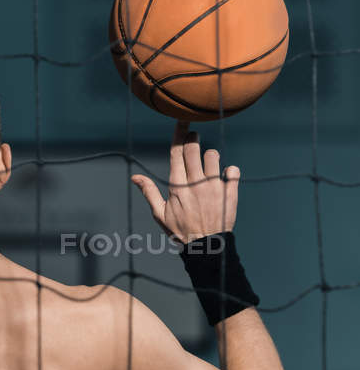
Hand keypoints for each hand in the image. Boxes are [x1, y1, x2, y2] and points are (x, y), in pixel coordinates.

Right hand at [131, 122, 239, 243]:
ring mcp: (214, 187)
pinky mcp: (230, 192)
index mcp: (177, 186)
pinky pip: (233, 171)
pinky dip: (231, 171)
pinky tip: (227, 176)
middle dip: (193, 138)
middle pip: (193, 148)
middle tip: (194, 137)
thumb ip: (149, 192)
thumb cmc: (181, 231)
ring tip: (209, 164)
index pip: (176, 152)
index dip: (179, 133)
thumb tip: (135, 177)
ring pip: (213, 156)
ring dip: (210, 156)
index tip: (182, 121)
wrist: (207, 248)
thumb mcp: (160, 214)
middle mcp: (196, 182)